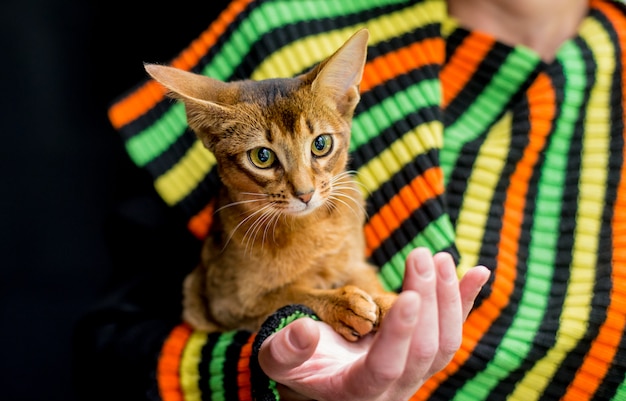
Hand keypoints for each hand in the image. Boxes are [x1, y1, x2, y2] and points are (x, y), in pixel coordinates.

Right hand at [258, 247, 490, 400]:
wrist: (321, 372)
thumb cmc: (297, 362)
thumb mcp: (277, 359)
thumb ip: (285, 349)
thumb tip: (303, 331)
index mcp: (357, 390)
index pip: (387, 367)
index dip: (401, 335)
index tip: (408, 297)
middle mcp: (395, 388)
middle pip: (424, 351)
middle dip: (426, 301)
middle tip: (419, 255)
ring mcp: (414, 373)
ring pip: (445, 343)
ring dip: (448, 299)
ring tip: (439, 257)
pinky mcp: (424, 353)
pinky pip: (452, 329)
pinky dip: (465, 300)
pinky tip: (479, 271)